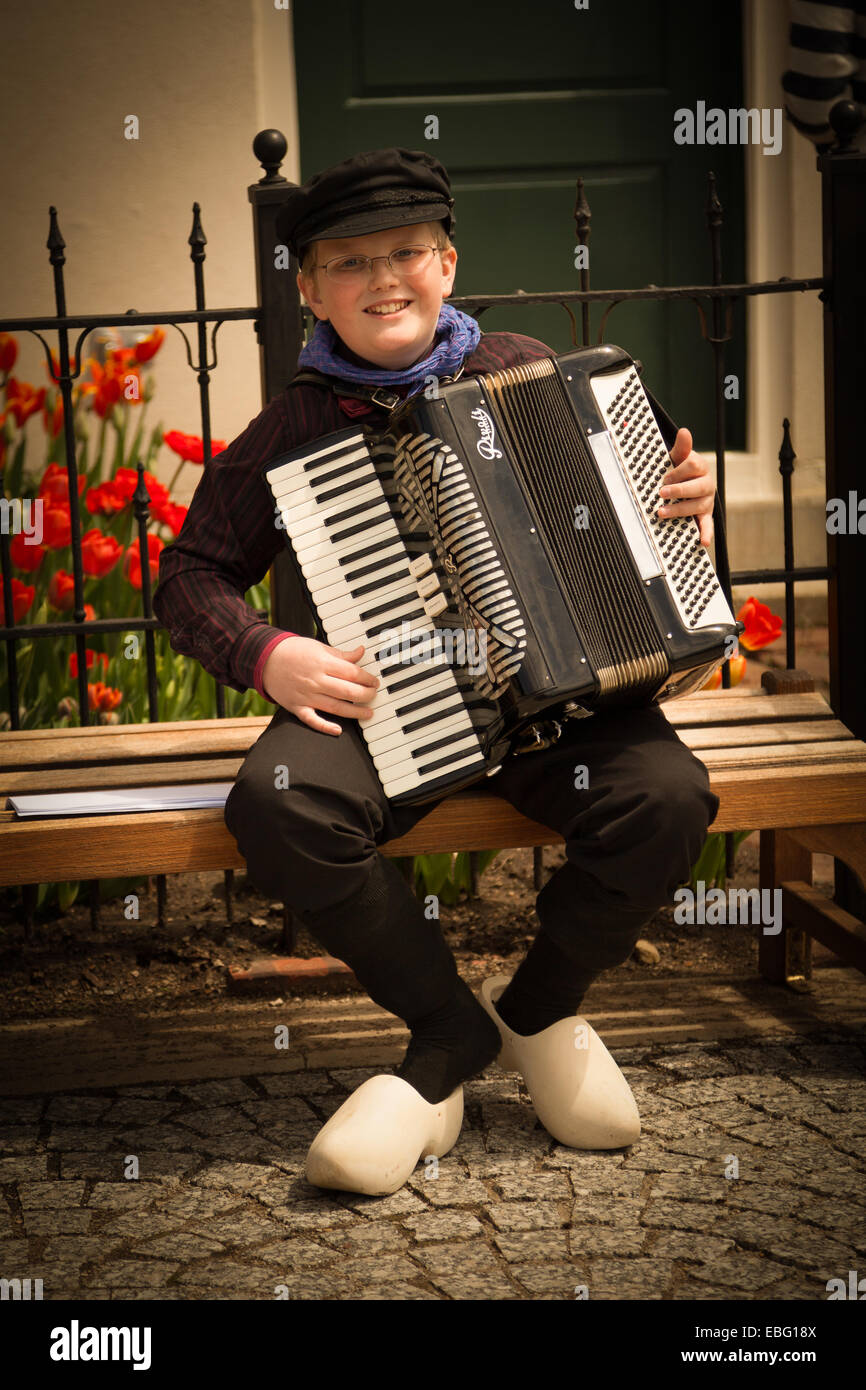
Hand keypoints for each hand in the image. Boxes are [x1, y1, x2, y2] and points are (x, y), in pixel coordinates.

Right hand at [262, 636, 379, 735]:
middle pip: (347, 691)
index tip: (374, 682)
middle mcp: (316, 680)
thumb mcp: (318, 646)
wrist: (264, 658)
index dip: (367, 678)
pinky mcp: (296, 707)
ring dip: (354, 712)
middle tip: (373, 696)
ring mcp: (306, 695)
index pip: (352, 673)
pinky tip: (338, 730)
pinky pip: (312, 720)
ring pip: (335, 707)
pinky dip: (324, 726)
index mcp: (322, 663)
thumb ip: (341, 654)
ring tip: (368, 714)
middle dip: (365, 695)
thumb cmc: (292, 651)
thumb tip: (360, 652)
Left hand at [657, 427, 714, 547]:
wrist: (687, 482)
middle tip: (662, 493)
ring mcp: (706, 500)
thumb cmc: (680, 469)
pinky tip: (703, 541)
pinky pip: (708, 524)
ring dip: (680, 510)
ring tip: (662, 513)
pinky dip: (706, 533)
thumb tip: (684, 431)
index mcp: (700, 467)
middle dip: (679, 490)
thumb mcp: (678, 457)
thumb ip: (681, 447)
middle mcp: (706, 483)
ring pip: (697, 505)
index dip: (677, 471)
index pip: (692, 465)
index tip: (664, 477)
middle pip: (696, 487)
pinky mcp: (705, 515)